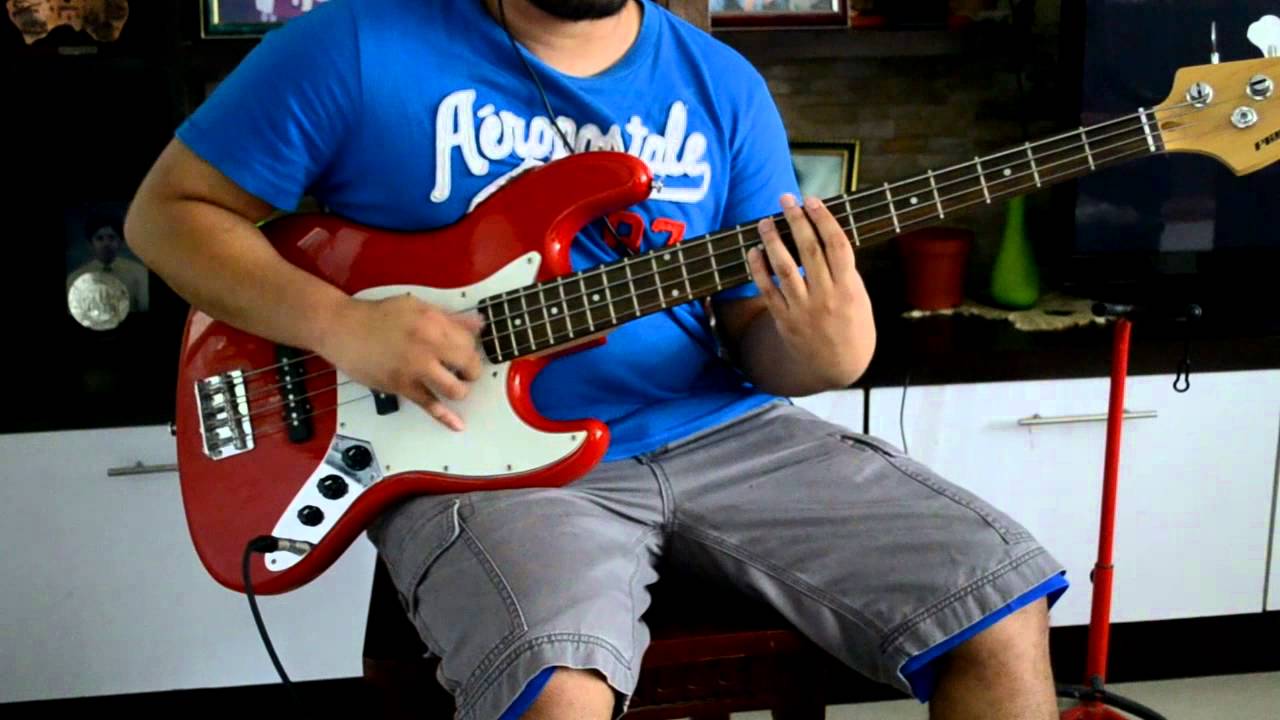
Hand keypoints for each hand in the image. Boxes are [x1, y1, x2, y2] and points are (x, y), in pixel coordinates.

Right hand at [321, 294, 485, 430]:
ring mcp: (415, 368)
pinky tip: (457, 425)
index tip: (466, 352)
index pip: (470, 341)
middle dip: (471, 371)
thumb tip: (477, 324)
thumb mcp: (416, 306)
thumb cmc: (377, 316)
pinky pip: (428, 404)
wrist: (343, 328)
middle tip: (465, 372)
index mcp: (434, 322)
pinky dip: (444, 417)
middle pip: (468, 364)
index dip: (471, 349)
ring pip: (454, 388)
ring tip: (456, 387)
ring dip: (460, 390)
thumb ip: (449, 318)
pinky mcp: (401, 386)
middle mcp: (428, 345)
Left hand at [745, 193, 866, 387]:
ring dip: (773, 242)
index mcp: (849, 289)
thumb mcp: (860, 298)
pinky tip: (753, 251)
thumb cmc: (852, 327)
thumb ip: (844, 272)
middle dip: (796, 221)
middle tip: (786, 199)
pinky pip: (767, 290)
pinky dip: (758, 269)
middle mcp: (826, 297)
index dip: (824, 219)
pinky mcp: (784, 320)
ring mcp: (803, 309)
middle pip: (809, 251)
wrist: (837, 367)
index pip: (837, 246)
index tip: (812, 200)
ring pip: (784, 269)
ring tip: (765, 221)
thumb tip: (825, 236)